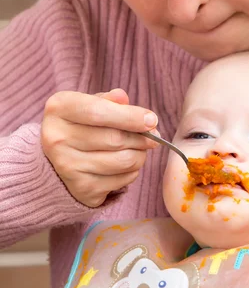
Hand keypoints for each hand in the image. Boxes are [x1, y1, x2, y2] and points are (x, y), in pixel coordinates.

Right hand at [41, 88, 158, 206]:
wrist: (57, 159)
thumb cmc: (81, 124)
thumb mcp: (89, 104)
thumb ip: (108, 100)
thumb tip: (124, 98)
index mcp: (58, 109)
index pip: (98, 111)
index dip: (130, 116)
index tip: (152, 120)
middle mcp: (56, 139)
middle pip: (115, 139)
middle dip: (142, 137)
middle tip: (153, 135)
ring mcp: (67, 167)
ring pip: (123, 161)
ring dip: (140, 154)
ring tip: (139, 148)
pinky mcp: (82, 189)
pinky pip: (123, 180)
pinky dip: (132, 171)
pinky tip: (124, 163)